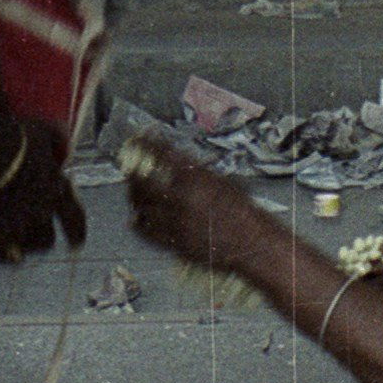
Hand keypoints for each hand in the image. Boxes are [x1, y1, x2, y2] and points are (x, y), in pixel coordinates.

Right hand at [0, 119, 84, 273]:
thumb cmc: (13, 133)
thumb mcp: (43, 130)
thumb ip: (56, 139)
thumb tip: (62, 140)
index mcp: (56, 193)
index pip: (76, 222)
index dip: (76, 235)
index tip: (75, 244)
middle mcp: (40, 215)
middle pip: (44, 243)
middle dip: (36, 241)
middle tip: (23, 236)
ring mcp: (15, 228)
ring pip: (18, 257)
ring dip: (10, 254)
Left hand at [122, 136, 274, 279]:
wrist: (252, 243)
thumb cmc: (243, 211)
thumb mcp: (222, 182)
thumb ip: (197, 173)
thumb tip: (178, 163)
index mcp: (196, 179)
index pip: (163, 155)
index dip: (148, 144)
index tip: (141, 139)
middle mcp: (182, 199)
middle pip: (144, 181)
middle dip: (133, 172)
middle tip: (129, 167)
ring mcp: (176, 222)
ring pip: (142, 206)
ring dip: (134, 196)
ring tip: (132, 191)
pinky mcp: (175, 243)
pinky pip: (147, 232)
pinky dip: (138, 223)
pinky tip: (135, 219)